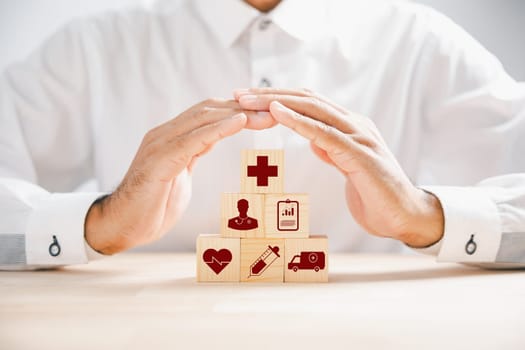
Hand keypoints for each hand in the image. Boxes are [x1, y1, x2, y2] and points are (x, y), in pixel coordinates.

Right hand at [85, 99, 275, 253]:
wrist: (122, 226)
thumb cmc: (152, 206)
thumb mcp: (180, 175)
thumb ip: (192, 155)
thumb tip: (207, 145)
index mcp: (172, 137)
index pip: (209, 115)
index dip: (239, 111)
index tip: (267, 114)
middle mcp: (165, 134)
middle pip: (210, 110)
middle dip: (245, 109)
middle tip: (275, 111)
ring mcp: (160, 144)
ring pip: (203, 119)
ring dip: (238, 115)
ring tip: (266, 115)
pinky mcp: (159, 160)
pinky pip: (193, 139)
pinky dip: (218, 129)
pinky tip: (239, 122)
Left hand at [235, 88, 443, 247]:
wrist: (405, 217)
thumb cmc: (376, 195)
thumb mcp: (348, 168)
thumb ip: (334, 151)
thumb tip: (316, 141)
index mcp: (350, 127)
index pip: (309, 104)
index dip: (278, 98)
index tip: (249, 99)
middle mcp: (354, 125)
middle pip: (306, 100)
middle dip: (269, 94)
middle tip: (238, 93)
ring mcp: (358, 136)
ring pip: (313, 109)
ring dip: (277, 102)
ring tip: (248, 99)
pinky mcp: (359, 154)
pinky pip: (324, 133)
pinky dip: (298, 121)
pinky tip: (277, 113)